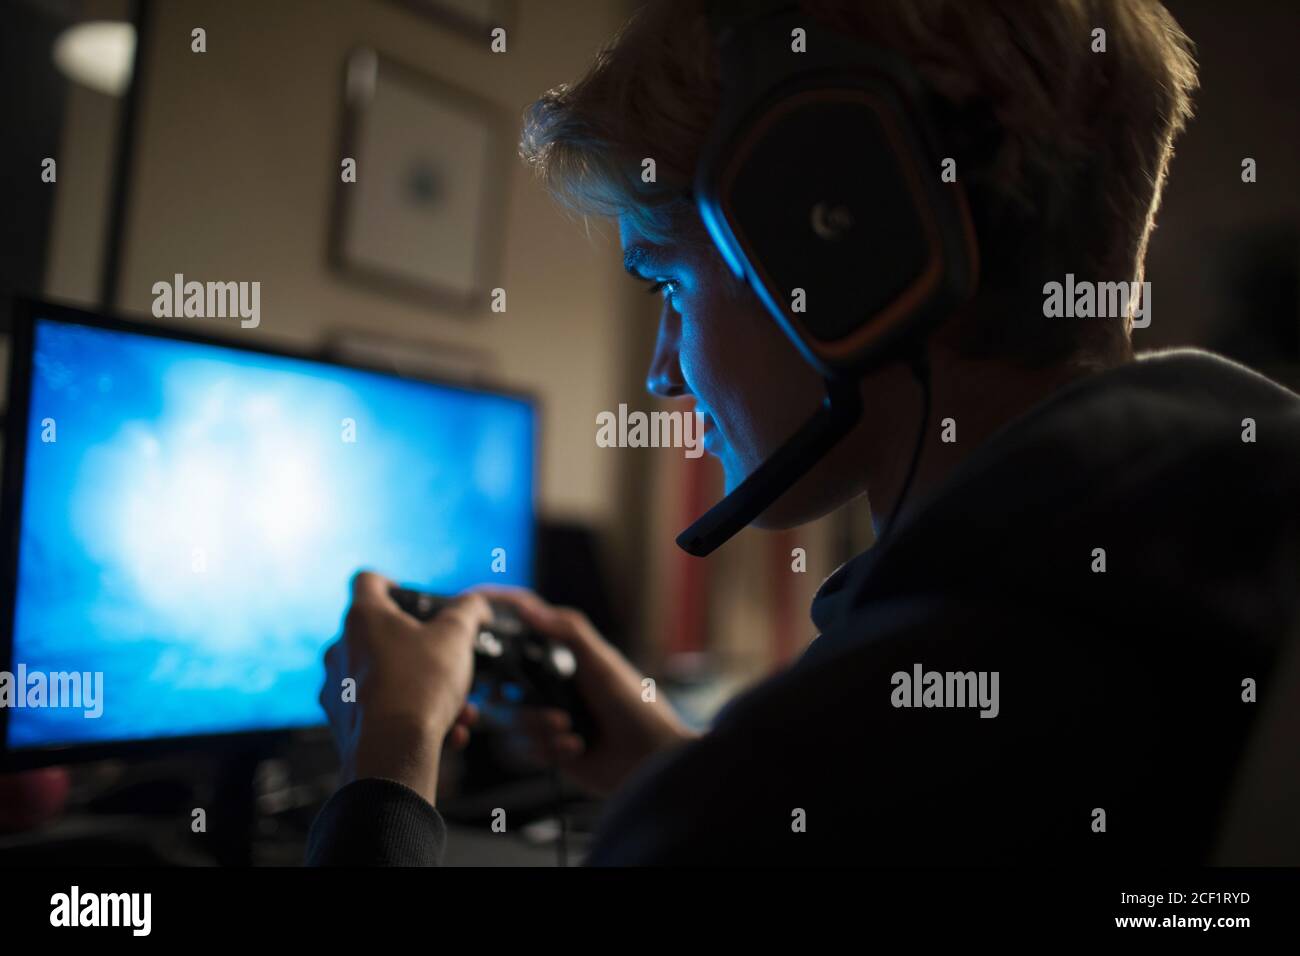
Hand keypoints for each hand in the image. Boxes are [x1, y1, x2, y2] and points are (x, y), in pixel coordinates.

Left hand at [319, 571, 491, 804]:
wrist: (392, 753)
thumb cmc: (419, 687)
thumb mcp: (456, 636)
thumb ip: (467, 611)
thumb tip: (476, 604)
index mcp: (363, 618)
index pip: (368, 580)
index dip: (392, 583)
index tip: (413, 599)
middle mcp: (341, 649)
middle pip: (384, 636)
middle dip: (425, 652)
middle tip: (451, 665)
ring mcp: (338, 688)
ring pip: (389, 679)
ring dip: (427, 690)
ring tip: (460, 710)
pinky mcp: (343, 723)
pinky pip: (384, 711)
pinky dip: (414, 718)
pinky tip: (448, 733)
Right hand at [475, 587, 698, 794]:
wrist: (650, 756)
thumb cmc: (634, 703)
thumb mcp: (601, 661)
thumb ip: (567, 631)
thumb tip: (527, 608)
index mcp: (568, 662)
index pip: (528, 643)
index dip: (507, 640)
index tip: (483, 627)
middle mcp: (559, 690)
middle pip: (514, 690)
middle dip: (524, 703)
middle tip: (539, 707)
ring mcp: (556, 721)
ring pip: (519, 723)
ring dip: (541, 729)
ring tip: (569, 730)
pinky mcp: (557, 752)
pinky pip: (531, 751)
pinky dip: (551, 750)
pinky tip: (577, 748)